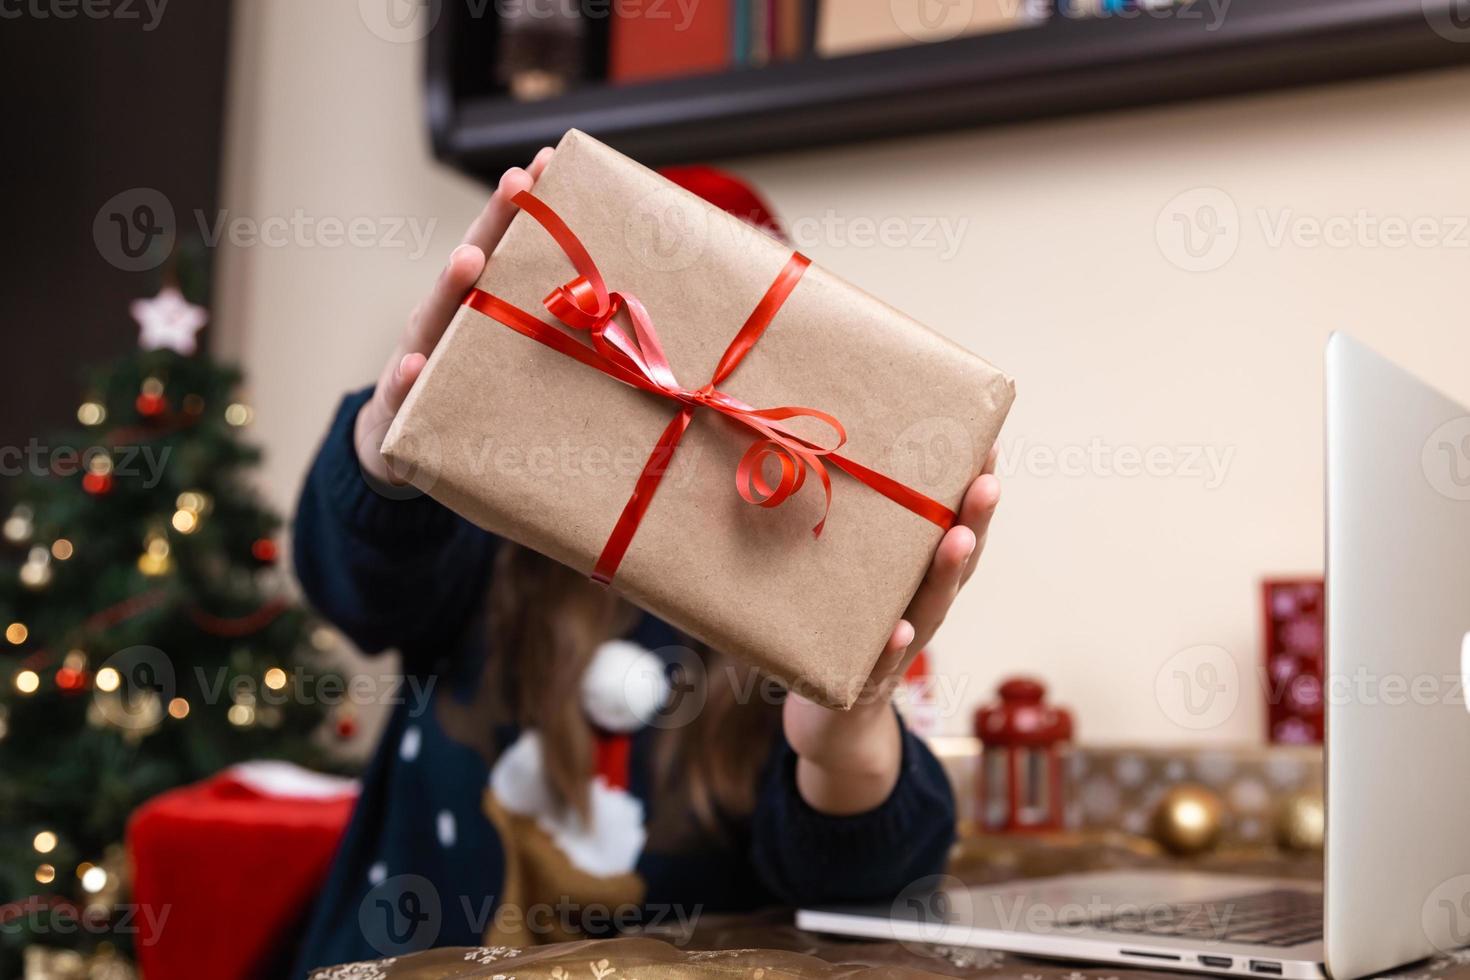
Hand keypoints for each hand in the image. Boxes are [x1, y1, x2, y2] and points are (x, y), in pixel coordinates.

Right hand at [354, 147, 554, 483]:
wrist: (398, 447)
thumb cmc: (469, 394)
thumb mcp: (510, 360)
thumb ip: (550, 334)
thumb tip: (624, 316)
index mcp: (477, 306)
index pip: (501, 247)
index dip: (523, 206)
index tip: (551, 161)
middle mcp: (446, 321)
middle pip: (471, 264)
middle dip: (494, 223)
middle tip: (518, 183)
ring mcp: (419, 357)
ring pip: (433, 317)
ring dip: (451, 285)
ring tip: (469, 258)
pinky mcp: (401, 405)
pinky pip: (404, 392)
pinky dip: (407, 377)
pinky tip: (415, 365)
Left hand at [783, 447, 1000, 815]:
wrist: (830, 720)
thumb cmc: (837, 631)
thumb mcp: (846, 577)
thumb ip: (848, 533)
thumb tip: (815, 451)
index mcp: (917, 581)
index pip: (955, 530)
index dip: (973, 493)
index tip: (989, 445)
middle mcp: (921, 611)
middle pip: (956, 563)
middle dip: (974, 520)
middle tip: (987, 480)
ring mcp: (899, 649)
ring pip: (930, 608)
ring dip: (947, 573)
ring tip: (959, 538)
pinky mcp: (867, 684)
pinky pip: (880, 665)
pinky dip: (893, 648)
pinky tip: (901, 630)